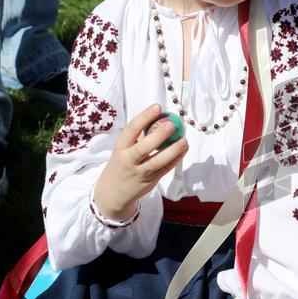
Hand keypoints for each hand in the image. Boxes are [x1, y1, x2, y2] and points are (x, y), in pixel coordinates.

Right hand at [93, 104, 187, 219]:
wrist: (113, 192)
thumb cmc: (122, 163)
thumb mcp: (124, 148)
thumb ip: (139, 136)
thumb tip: (160, 118)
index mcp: (121, 147)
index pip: (131, 129)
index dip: (144, 117)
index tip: (157, 107)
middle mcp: (129, 159)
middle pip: (144, 147)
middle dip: (159, 135)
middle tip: (172, 123)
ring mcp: (140, 171)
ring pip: (157, 161)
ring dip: (172, 150)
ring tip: (184, 140)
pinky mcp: (151, 181)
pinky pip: (165, 169)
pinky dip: (176, 159)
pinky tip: (184, 149)